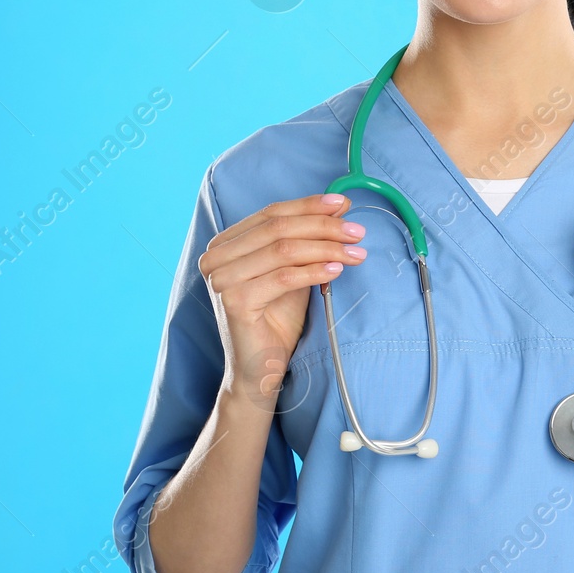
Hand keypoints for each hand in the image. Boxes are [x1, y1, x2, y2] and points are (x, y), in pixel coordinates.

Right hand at [199, 193, 368, 404]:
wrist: (260, 368)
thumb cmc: (276, 319)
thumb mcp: (294, 269)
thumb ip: (308, 238)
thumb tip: (339, 204)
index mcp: (224, 244)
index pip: (271, 213)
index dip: (309, 206)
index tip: (343, 204)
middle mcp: (215, 257)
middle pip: (278, 229)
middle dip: (323, 226)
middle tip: (358, 232)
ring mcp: (221, 279)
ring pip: (283, 250)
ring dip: (326, 248)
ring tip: (356, 253)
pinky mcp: (233, 301)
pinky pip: (283, 277)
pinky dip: (314, 271)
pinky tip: (337, 270)